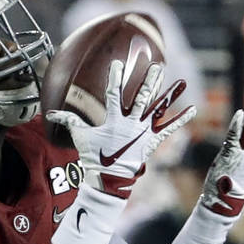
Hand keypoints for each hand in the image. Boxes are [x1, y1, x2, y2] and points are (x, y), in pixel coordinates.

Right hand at [46, 60, 195, 199]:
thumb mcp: (81, 137)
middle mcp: (132, 123)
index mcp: (114, 120)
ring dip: (169, 95)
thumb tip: (49, 113)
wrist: (110, 179)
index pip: (114, 94)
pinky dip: (181, 120)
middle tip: (157, 66)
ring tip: (180, 81)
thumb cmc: (94, 156)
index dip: (116, 78)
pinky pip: (169, 129)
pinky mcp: (153, 141)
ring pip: (158, 110)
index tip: (119, 63)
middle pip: (142, 98)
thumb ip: (69, 121)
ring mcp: (144, 132)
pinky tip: (193, 109)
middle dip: (149, 81)